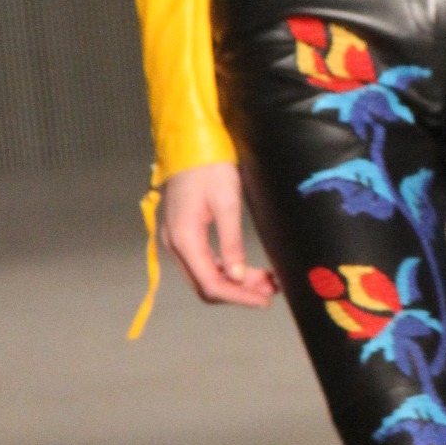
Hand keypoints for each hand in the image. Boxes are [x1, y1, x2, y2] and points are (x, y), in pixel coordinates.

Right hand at [158, 160, 277, 306]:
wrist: (190, 143)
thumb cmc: (210, 167)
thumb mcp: (227, 203)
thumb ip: (231, 242)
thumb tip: (237, 277)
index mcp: (184, 239)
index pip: (211, 283)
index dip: (238, 297)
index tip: (264, 300)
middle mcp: (174, 245)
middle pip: (206, 285)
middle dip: (238, 292)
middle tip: (271, 291)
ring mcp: (175, 241)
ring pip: (205, 275)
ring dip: (234, 283)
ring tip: (266, 282)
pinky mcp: (182, 234)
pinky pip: (203, 262)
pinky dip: (224, 270)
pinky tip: (246, 271)